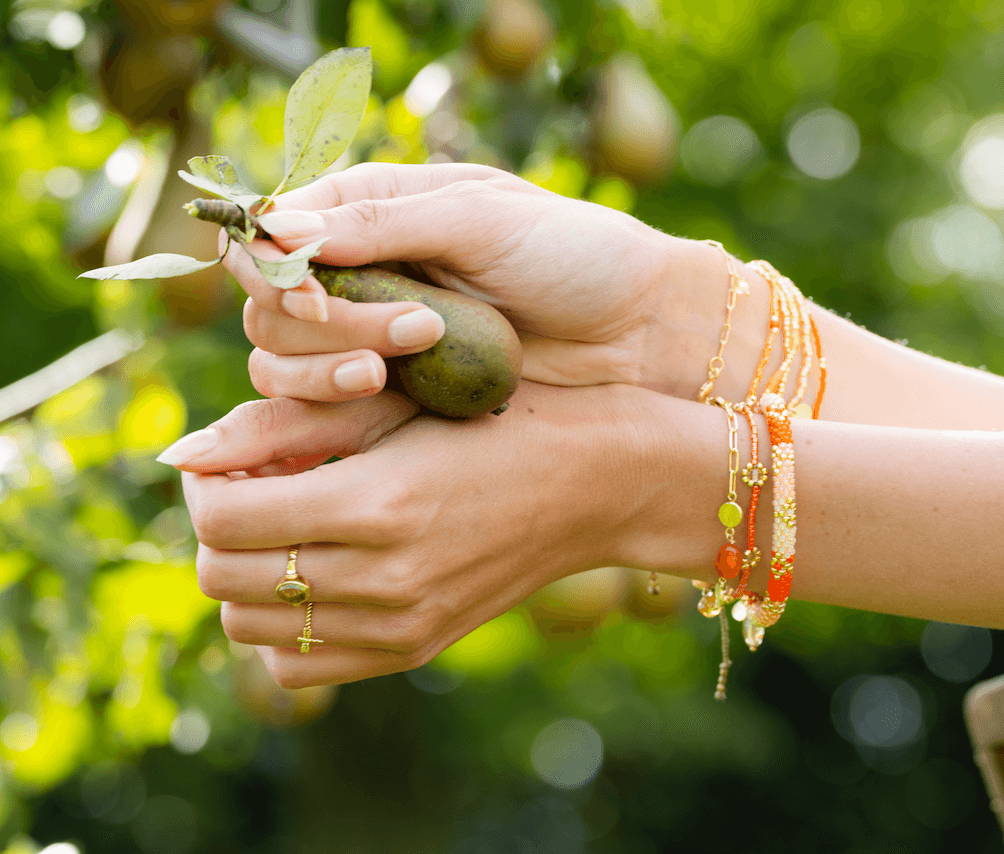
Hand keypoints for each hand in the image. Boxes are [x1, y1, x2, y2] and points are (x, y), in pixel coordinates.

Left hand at [172, 381, 684, 687]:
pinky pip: (298, 666)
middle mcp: (383, 580)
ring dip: (246, 573)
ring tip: (283, 526)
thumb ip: (284, 426)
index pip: (223, 516)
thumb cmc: (499, 419)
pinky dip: (282, 625)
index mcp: (376, 503)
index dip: (203, 483)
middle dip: (215, 525)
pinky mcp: (412, 648)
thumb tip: (180, 452)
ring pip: (250, 628)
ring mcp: (399, 627)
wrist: (596, 483)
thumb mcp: (395, 402)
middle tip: (249, 485)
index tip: (226, 457)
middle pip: (224, 577)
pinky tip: (314, 571)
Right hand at [221, 162, 742, 399]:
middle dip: (318, 319)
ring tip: (388, 368)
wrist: (636, 332)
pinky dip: (332, 400)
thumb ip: (381, 222)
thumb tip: (277, 226)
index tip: (306, 288)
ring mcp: (373, 335)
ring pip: (282, 357)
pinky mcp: (394, 392)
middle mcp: (362, 270)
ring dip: (320, 363)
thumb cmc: (574, 255)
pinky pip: (323, 404)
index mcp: (375, 209)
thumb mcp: (482, 219)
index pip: (276, 229)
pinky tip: (383, 389)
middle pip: (269, 302)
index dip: (271, 261)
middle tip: (407, 327)